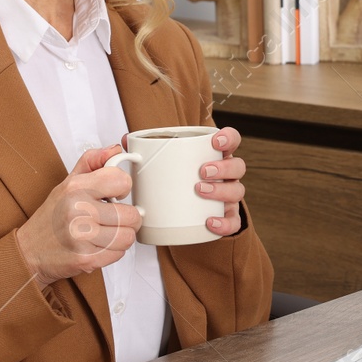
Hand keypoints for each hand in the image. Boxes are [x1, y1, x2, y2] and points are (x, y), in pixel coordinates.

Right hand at [13, 145, 141, 286]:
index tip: (115, 194)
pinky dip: (113, 251)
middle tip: (114, 218)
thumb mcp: (67, 183)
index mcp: (75, 188)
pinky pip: (119, 254)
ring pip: (128, 236)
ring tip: (107, 232)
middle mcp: (78, 210)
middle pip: (131, 214)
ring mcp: (82, 237)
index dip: (123, 188)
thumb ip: (92, 162)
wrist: (28, 251)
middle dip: (127, 218)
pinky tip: (99, 245)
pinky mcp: (85, 259)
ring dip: (122, 236)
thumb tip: (115, 149)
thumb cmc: (51, 217)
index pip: (122, 181)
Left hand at [118, 126, 246, 237]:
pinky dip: (225, 223)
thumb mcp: (160, 164)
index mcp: (213, 156)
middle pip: (237, 166)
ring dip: (222, 191)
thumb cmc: (173, 181)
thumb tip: (124, 141)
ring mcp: (228, 197)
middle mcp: (225, 175)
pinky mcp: (226, 218)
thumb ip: (143, 151)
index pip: (231, 140)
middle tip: (202, 171)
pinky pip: (233, 222)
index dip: (229, 138)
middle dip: (223, 167)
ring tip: (199, 191)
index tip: (215, 142)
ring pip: (237, 191)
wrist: (177, 214)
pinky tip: (210, 222)